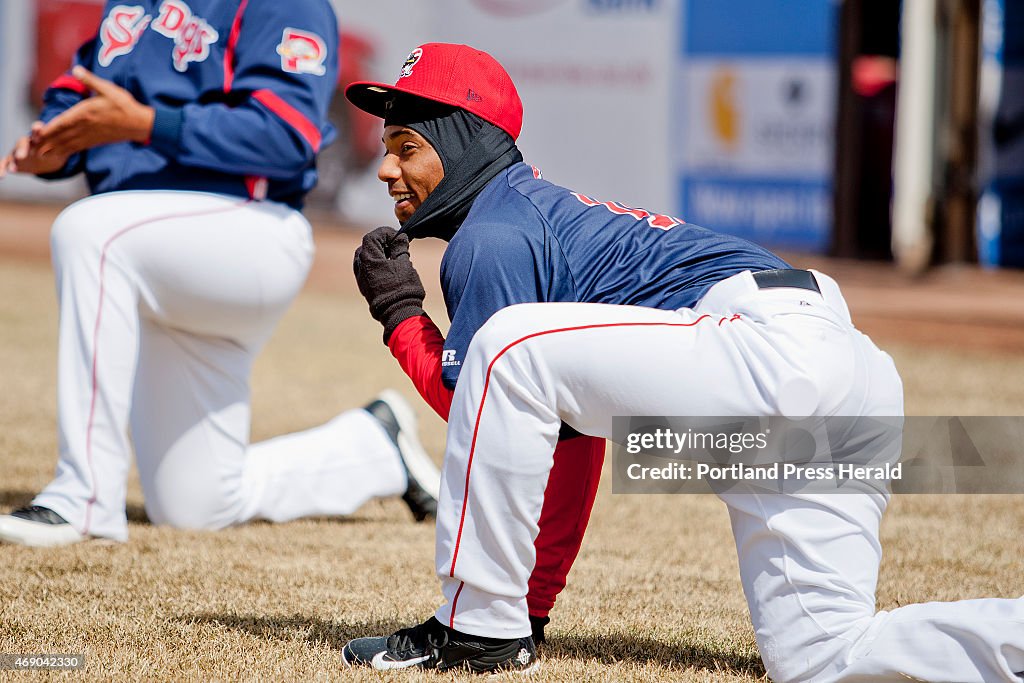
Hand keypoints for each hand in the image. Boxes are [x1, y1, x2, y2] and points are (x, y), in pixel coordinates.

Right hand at [0, 122, 70, 177]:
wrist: (44, 157)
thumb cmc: (54, 151)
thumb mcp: (62, 148)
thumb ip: (67, 145)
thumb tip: (85, 140)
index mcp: (39, 137)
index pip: (37, 130)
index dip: (37, 130)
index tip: (38, 129)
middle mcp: (27, 143)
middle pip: (22, 144)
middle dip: (22, 149)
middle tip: (22, 156)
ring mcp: (19, 152)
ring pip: (13, 155)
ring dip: (13, 162)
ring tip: (12, 170)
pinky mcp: (13, 161)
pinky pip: (5, 163)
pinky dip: (2, 169)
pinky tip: (1, 176)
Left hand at [34, 66, 154, 157]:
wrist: (139, 124)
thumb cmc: (124, 105)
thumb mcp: (108, 89)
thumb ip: (90, 80)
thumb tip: (77, 68)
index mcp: (85, 113)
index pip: (62, 122)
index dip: (47, 129)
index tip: (35, 133)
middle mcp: (85, 127)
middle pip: (61, 136)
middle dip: (46, 142)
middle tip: (31, 148)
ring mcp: (90, 136)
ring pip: (68, 144)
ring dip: (53, 149)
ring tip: (39, 154)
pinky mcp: (95, 140)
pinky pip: (77, 147)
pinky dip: (66, 151)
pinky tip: (60, 153)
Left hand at [354, 226, 426, 343]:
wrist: (397, 313)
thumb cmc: (403, 288)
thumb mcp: (405, 263)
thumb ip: (400, 248)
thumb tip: (400, 238)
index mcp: (369, 258)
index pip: (372, 237)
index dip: (386, 233)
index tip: (398, 237)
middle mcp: (361, 266)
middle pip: (366, 246)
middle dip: (380, 243)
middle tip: (395, 245)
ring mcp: (361, 278)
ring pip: (364, 258)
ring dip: (376, 254)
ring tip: (391, 257)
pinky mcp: (364, 287)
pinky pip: (365, 270)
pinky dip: (374, 265)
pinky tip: (387, 269)